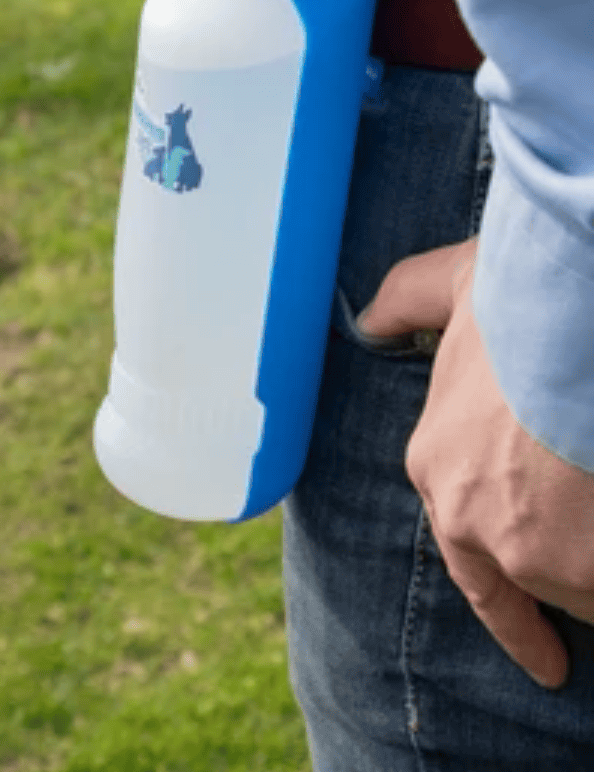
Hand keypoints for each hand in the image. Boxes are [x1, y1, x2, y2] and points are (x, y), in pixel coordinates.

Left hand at [357, 236, 593, 688]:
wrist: (573, 322)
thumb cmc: (520, 301)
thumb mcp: (445, 284)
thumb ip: (403, 303)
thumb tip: (367, 320)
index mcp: (437, 467)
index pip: (470, 558)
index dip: (508, 604)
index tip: (543, 656)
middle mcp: (472, 520)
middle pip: (529, 578)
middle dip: (564, 588)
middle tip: (579, 615)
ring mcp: (532, 551)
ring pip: (578, 588)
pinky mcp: (585, 568)